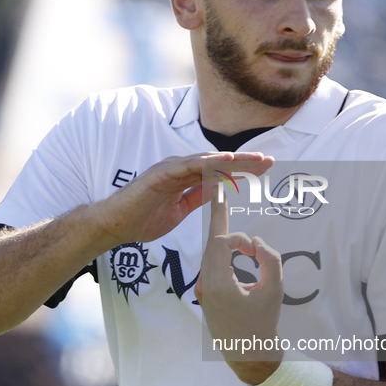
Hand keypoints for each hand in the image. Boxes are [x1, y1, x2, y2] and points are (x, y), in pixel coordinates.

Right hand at [93, 152, 274, 245]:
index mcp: (185, 178)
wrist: (116, 226)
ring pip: (208, 160)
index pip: (220, 171)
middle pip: (219, 162)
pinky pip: (188, 165)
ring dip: (233, 159)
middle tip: (269, 161)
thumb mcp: (179, 212)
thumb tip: (218, 191)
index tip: (264, 171)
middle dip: (245, 161)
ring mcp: (171, 168)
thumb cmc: (143, 219)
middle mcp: (180, 168)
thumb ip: (197, 199)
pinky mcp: (161, 173)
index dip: (243, 170)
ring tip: (255, 160)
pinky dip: (208, 162)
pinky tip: (226, 161)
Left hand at [195, 192, 283, 384]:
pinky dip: (224, 250)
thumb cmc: (263, 323)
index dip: (237, 235)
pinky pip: (212, 263)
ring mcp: (202, 289)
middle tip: (221, 186)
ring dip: (225, 236)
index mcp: (217, 284)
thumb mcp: (273, 289)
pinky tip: (230, 239)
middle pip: (212, 242)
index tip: (251, 240)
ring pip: (211, 252)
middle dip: (222, 220)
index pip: (220, 242)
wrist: (248, 353)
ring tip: (223, 203)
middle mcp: (204, 285)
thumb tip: (257, 242)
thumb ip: (269, 260)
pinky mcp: (205, 292)